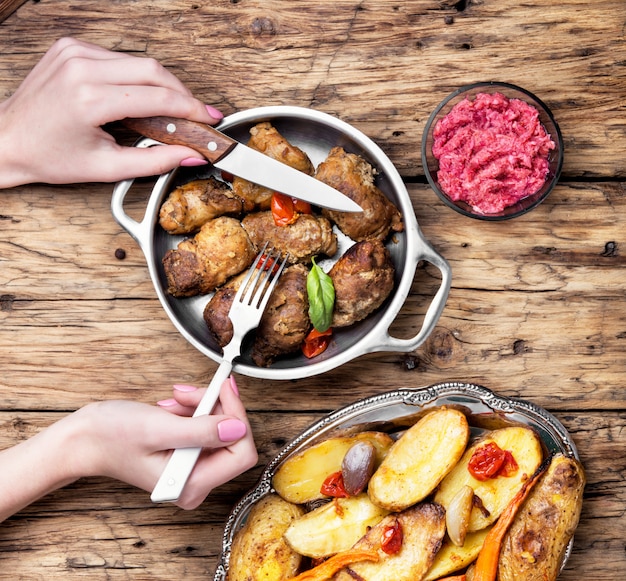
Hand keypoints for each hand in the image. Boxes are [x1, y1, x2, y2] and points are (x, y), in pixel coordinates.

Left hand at [0, 37, 220, 187]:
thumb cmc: (49, 156)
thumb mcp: (107, 168)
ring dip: (162, 84)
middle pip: (153, 71)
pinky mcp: (71, 47)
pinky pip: (119, 57)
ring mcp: (74, 52)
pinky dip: (137, 76)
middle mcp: (81, 67)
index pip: (157, 97)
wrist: (7, 140)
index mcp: (88, 98)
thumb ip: (156, 161)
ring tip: (172, 109)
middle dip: (182, 94)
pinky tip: (140, 96)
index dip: (191, 109)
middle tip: (198, 114)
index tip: (209, 118)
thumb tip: (192, 155)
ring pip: (139, 61)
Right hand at [70, 377, 257, 508]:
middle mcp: (196, 482)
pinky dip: (194, 410)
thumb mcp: (158, 429)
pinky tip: (171, 408)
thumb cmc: (111, 437)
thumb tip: (238, 428)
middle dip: (215, 408)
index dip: (237, 416)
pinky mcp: (189, 456)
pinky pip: (207, 427)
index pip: (241, 452)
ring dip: (201, 406)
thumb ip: (201, 431)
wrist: (85, 439)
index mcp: (191, 484)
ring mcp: (193, 470)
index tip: (224, 388)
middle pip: (233, 438)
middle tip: (189, 393)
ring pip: (220, 428)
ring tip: (173, 402)